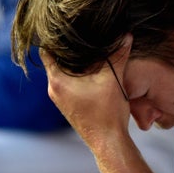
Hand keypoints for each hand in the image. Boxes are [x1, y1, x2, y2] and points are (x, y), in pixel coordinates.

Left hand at [40, 34, 132, 148]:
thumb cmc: (107, 113)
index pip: (46, 51)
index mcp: (57, 81)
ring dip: (75, 65)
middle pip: (55, 61)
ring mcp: (60, 100)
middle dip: (69, 51)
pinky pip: (68, 84)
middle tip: (82, 37)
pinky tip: (93, 72)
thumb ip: (118, 55)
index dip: (56, 39)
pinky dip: (78, 76)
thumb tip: (126, 35)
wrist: (109, 143)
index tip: (68, 29)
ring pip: (63, 74)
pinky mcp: (69, 106)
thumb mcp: (113, 80)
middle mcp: (54, 90)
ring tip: (90, 53)